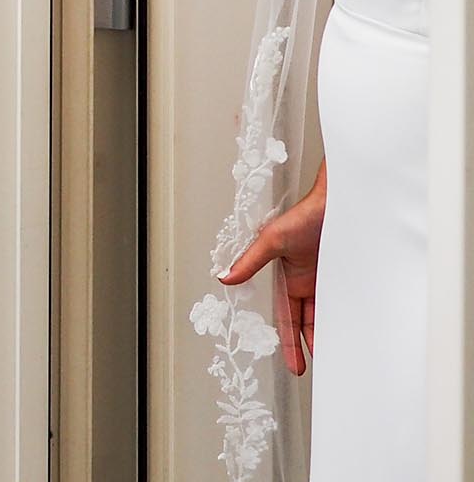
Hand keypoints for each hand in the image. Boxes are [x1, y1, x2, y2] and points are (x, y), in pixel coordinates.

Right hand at [221, 165, 326, 375]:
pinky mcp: (344, 280)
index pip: (286, 318)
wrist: (339, 206)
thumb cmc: (303, 216)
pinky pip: (343, 307)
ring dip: (327, 336)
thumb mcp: (271, 240)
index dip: (288, 342)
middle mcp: (305, 284)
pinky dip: (344, 321)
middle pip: (306, 323)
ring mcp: (326, 283)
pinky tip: (350, 335)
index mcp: (285, 278)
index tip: (293, 366)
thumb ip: (250, 262)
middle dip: (306, 346)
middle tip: (312, 371)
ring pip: (325, 317)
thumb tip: (225, 278)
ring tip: (335, 359)